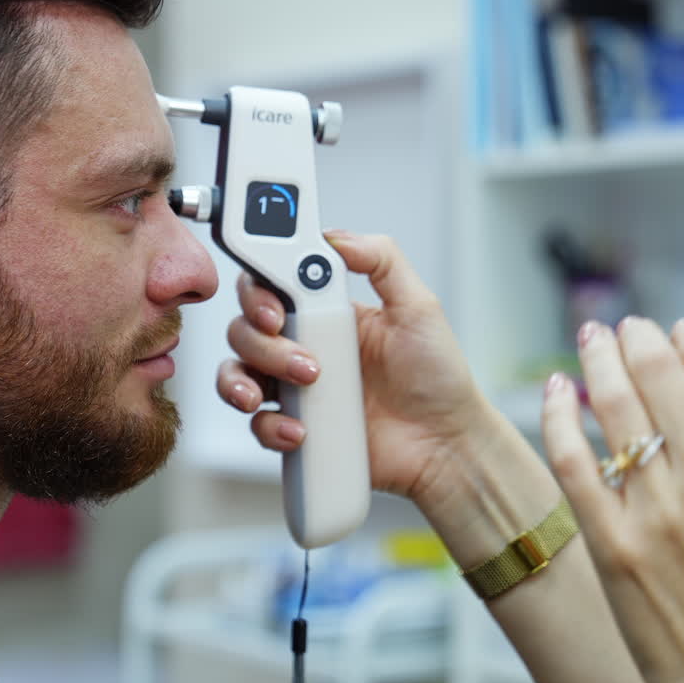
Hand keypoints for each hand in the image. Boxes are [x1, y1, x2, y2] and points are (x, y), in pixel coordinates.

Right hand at [215, 231, 491, 501]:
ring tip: (298, 391)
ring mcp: (295, 388)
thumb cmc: (438, 378)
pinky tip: (300, 430)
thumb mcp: (419, 306)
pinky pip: (257, 424)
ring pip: (238, 372)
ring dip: (248, 380)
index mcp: (327, 311)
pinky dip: (268, 426)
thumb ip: (382, 260)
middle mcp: (304, 345)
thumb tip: (335, 237)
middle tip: (306, 362)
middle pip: (246, 329)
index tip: (273, 310)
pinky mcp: (295, 427)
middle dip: (263, 343)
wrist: (445, 446)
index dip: (257, 293)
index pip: (270, 286)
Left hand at [543, 316, 683, 682]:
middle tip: (623, 327)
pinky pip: (573, 459)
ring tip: (590, 340)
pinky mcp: (608, 540)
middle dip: (636, 336)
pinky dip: (558, 414)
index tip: (675, 328)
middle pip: (656, 372)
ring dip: (596, 360)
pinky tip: (556, 388)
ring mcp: (654, 510)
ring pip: (612, 406)